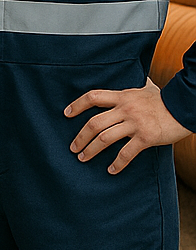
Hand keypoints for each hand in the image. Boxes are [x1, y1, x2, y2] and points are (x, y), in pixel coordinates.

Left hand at [65, 78, 190, 173]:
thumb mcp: (147, 88)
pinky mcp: (146, 137)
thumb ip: (137, 86)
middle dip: (80, 137)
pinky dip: (117, 163)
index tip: (66, 114)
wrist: (184, 106)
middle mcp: (124, 109)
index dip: (77, 105)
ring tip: (83, 158)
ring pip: (105, 138)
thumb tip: (140, 78)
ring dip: (91, 150)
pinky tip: (111, 170)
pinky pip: (127, 153)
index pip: (93, 97)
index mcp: (122, 96)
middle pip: (94, 123)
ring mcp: (134, 123)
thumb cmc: (165, 99)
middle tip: (72, 147)